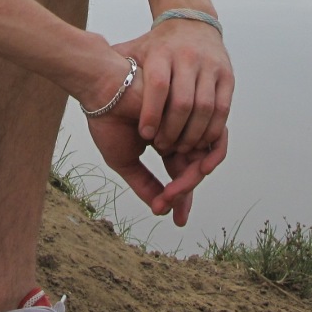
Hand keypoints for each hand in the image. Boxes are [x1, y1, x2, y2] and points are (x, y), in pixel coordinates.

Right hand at [86, 100, 228, 225]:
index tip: (176, 220)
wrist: (104, 92)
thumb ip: (144, 184)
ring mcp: (184, 124)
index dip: (180, 198)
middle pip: (192, 169)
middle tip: (168, 204)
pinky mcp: (190, 114)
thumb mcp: (124, 162)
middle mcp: (177, 133)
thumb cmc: (108, 122)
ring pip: (199, 160)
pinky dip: (204, 159)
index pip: (179, 174)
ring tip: (171, 192)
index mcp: (163, 142)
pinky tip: (192, 174)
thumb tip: (161, 209)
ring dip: (189, 180)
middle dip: (184, 192)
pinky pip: (207, 141)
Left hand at [121, 20, 232, 155]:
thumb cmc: (158, 45)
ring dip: (193, 134)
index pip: (159, 85)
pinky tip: (200, 142)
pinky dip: (212, 129)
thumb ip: (114, 64)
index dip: (152, 113)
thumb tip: (82, 73)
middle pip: (184, 102)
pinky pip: (223, 108)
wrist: (192, 22)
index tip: (145, 136)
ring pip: (206, 108)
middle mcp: (189, 58)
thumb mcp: (134, 50)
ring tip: (179, 148)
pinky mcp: (227, 76)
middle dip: (173, 130)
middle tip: (162, 148)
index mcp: (163, 52)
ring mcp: (211, 66)